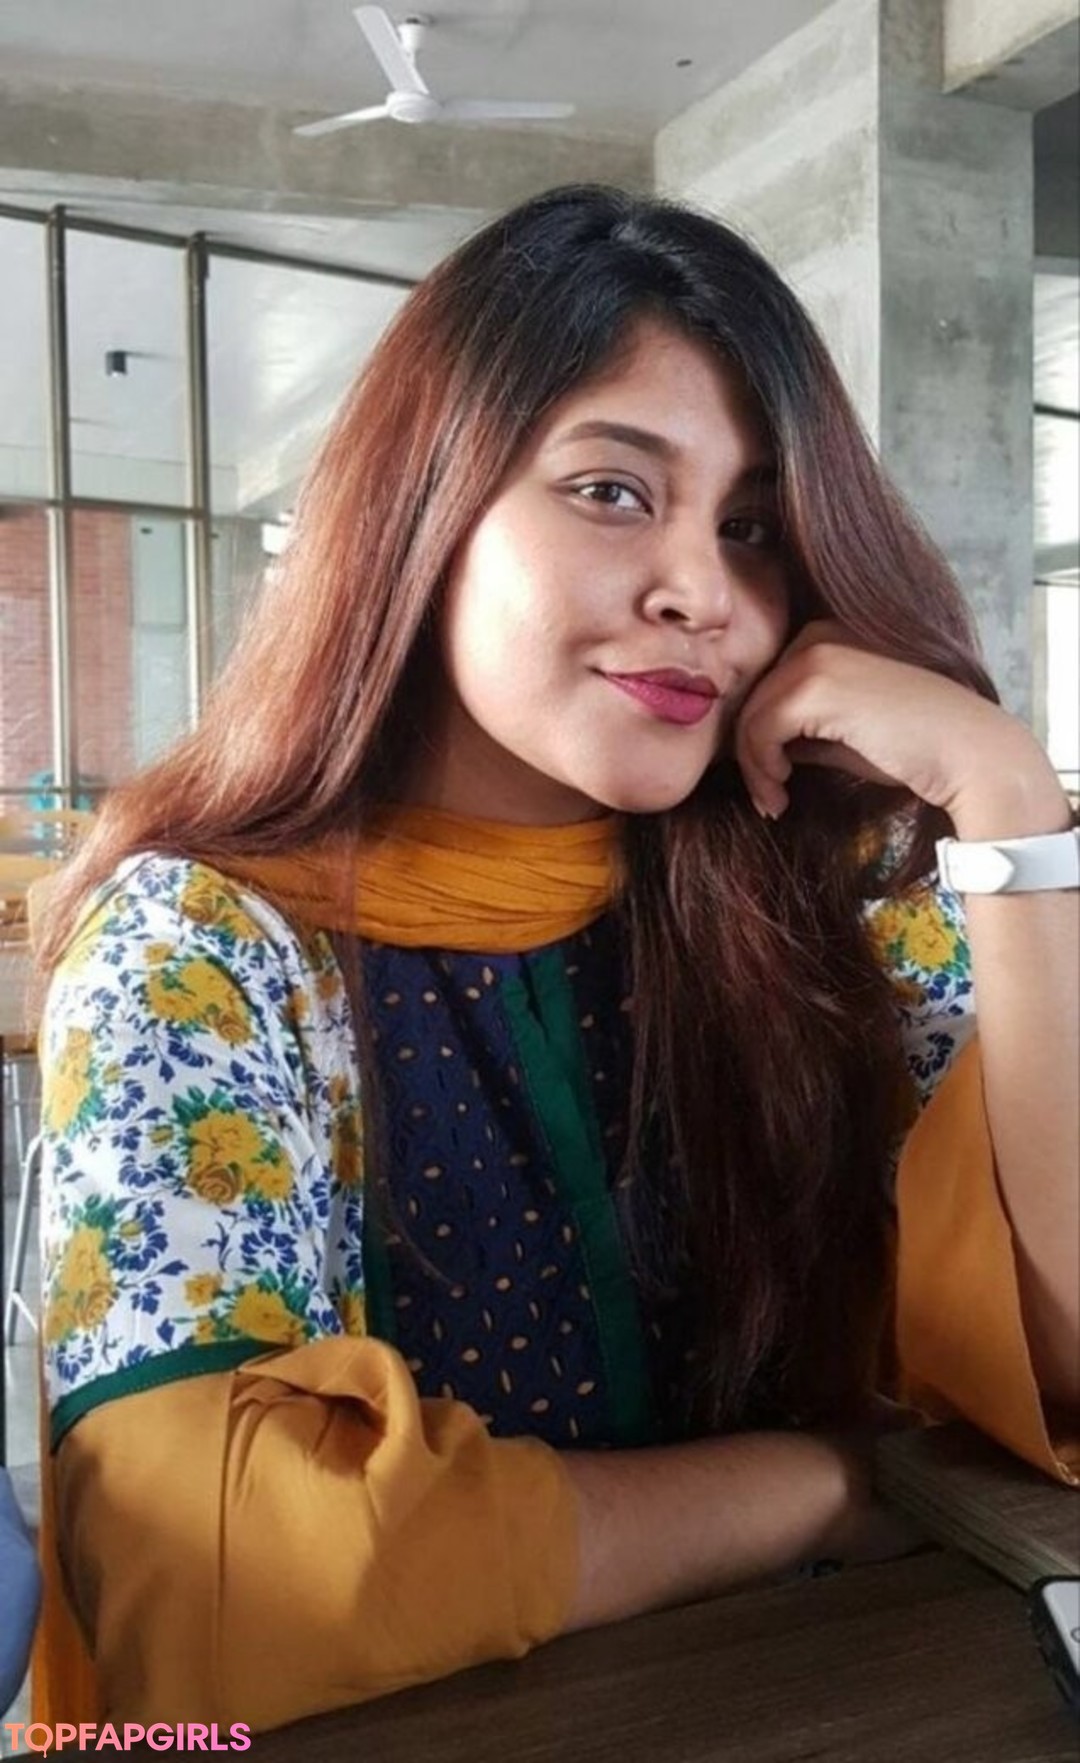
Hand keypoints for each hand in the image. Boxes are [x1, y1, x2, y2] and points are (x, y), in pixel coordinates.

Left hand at [733, 621, 1065, 837]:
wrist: (966, 753)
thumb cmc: (914, 748)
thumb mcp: (847, 733)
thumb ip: (806, 729)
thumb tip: (762, 746)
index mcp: (829, 636)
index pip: (768, 686)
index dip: (758, 734)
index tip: (770, 778)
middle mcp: (819, 635)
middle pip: (753, 698)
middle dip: (750, 754)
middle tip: (767, 797)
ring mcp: (817, 656)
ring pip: (750, 716)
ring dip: (754, 767)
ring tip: (773, 801)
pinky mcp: (816, 685)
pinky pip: (760, 729)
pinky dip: (761, 766)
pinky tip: (783, 790)